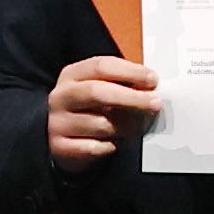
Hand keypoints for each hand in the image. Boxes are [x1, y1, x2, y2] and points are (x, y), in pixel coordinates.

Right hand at [46, 55, 159, 172]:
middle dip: (131, 97)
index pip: (101, 66)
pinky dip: (111, 146)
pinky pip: (96, 147)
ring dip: (125, 127)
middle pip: (97, 92)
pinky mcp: (60, 147)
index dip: (129, 72)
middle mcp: (61, 96)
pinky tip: (113, 143)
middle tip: (155, 104)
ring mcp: (58, 122)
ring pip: (101, 124)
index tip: (152, 80)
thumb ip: (122, 84)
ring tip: (134, 128)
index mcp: (72, 75)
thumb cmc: (91, 111)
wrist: (64, 142)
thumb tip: (151, 88)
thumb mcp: (102, 90)